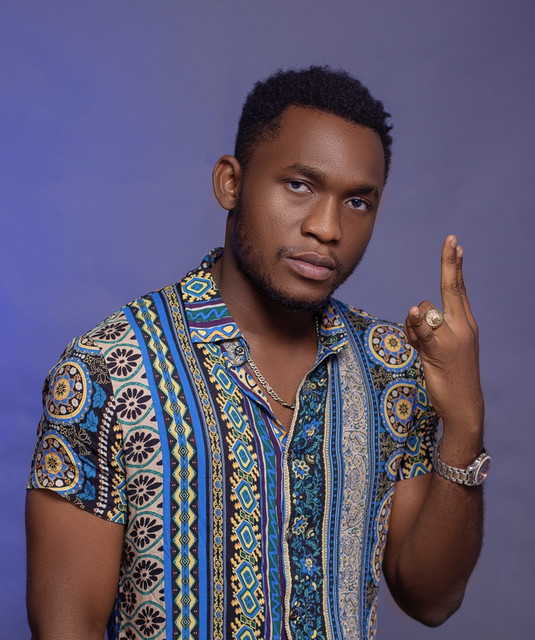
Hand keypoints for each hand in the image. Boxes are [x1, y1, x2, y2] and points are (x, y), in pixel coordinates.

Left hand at [403, 236, 483, 437]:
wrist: (464, 404)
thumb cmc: (451, 375)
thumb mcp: (440, 347)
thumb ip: (428, 328)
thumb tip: (413, 313)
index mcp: (465, 324)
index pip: (459, 289)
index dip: (455, 267)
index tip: (456, 246)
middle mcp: (462, 326)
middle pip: (452, 288)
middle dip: (450, 263)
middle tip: (451, 240)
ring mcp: (452, 338)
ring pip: (425, 311)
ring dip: (412, 324)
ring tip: (420, 346)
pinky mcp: (439, 351)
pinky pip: (424, 331)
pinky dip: (415, 324)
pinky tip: (413, 318)